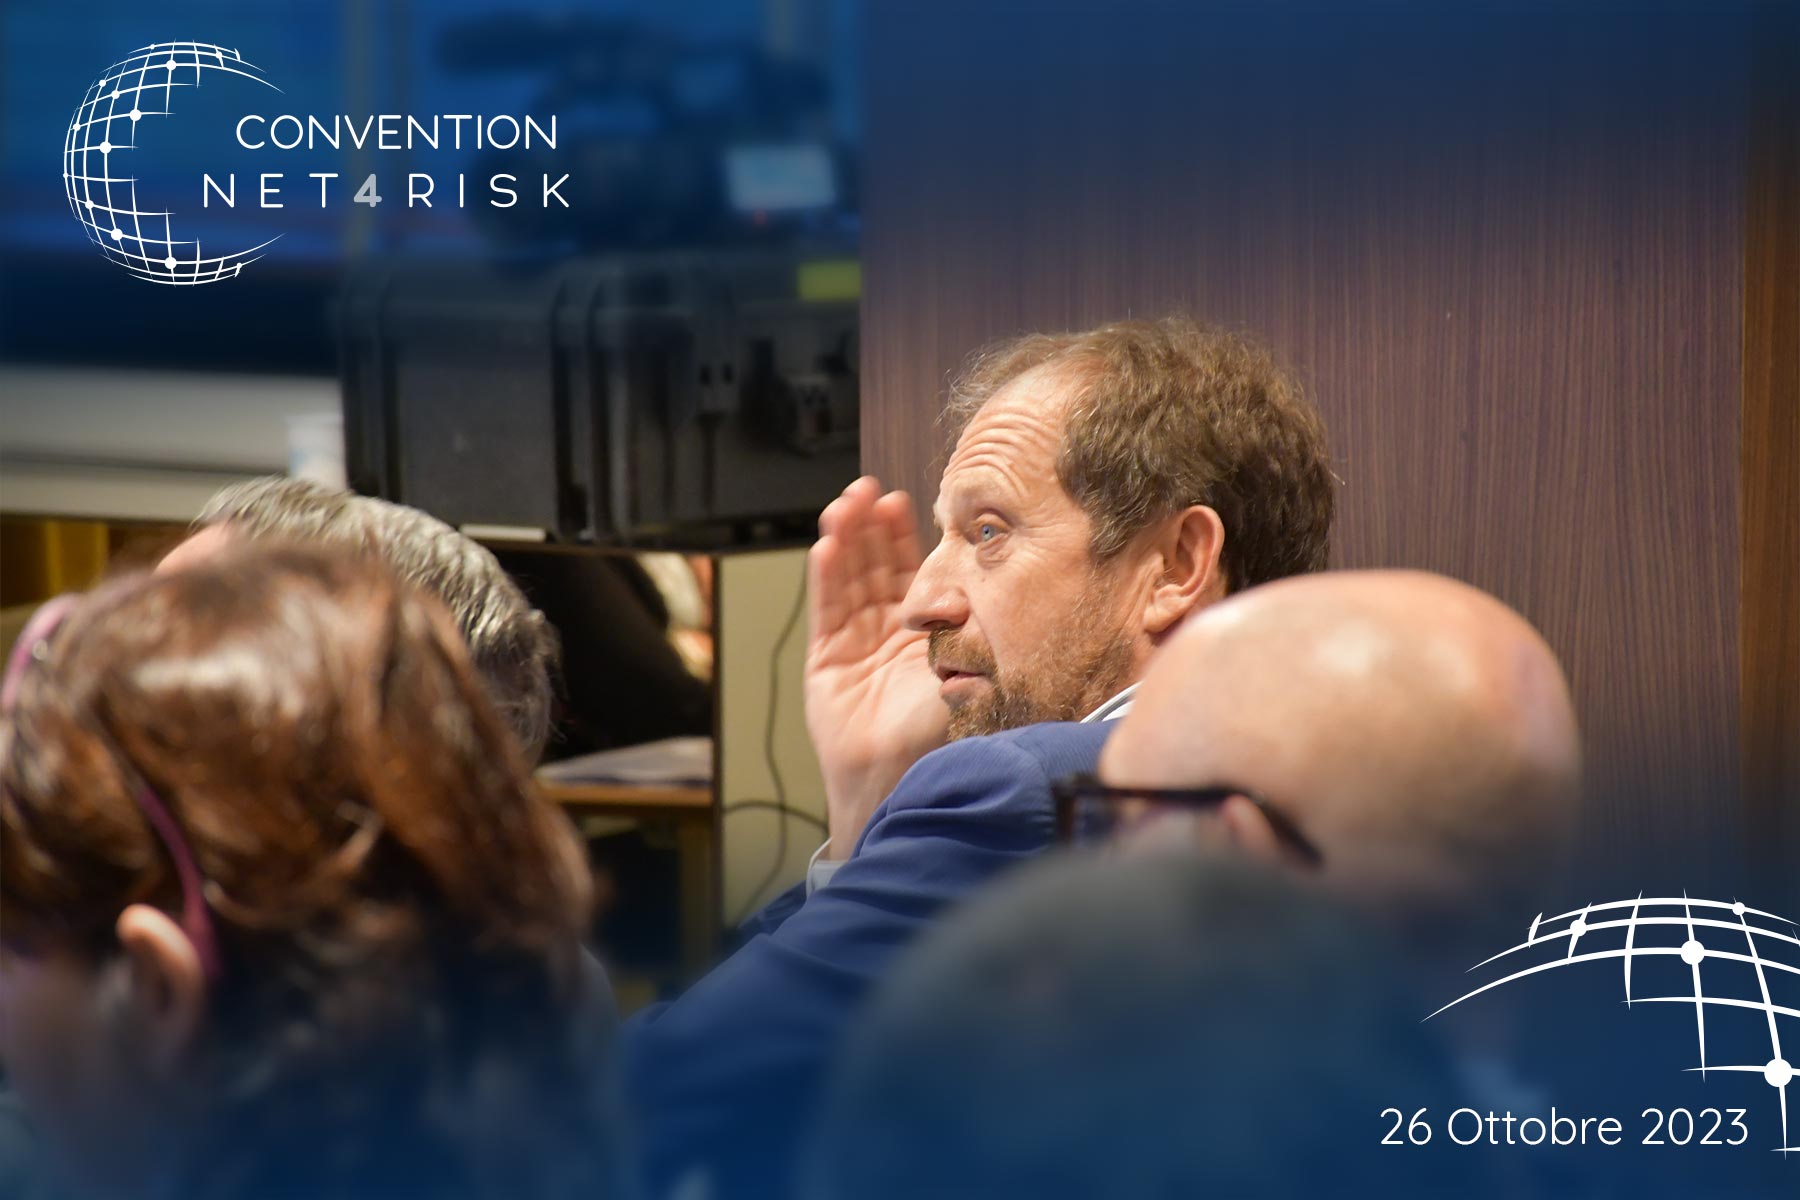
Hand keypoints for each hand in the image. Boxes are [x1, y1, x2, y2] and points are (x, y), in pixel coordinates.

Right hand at [804, 477, 946, 857]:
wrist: (902, 777)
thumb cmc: (941, 735)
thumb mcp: (969, 671)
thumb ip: (969, 630)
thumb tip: (979, 588)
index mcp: (925, 634)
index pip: (910, 572)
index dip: (902, 538)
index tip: (902, 502)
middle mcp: (888, 633)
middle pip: (874, 567)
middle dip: (869, 528)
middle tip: (866, 490)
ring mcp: (855, 643)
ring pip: (848, 581)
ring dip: (845, 541)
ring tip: (844, 505)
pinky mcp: (826, 659)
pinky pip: (827, 609)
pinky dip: (826, 577)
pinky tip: (826, 546)